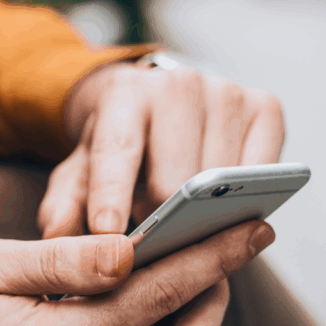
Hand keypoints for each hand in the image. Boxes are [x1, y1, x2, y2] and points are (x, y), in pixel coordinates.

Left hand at [39, 60, 285, 237]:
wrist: (157, 99)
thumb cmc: (115, 144)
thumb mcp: (79, 171)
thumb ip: (62, 206)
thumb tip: (59, 239)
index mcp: (124, 94)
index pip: (117, 149)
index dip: (112, 194)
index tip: (109, 233)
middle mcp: (178, 84)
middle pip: (175, 181)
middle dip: (161, 222)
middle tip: (151, 241)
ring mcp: (227, 93)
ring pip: (220, 185)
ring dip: (202, 216)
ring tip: (181, 225)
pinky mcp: (266, 106)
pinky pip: (262, 174)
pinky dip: (243, 201)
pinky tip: (222, 209)